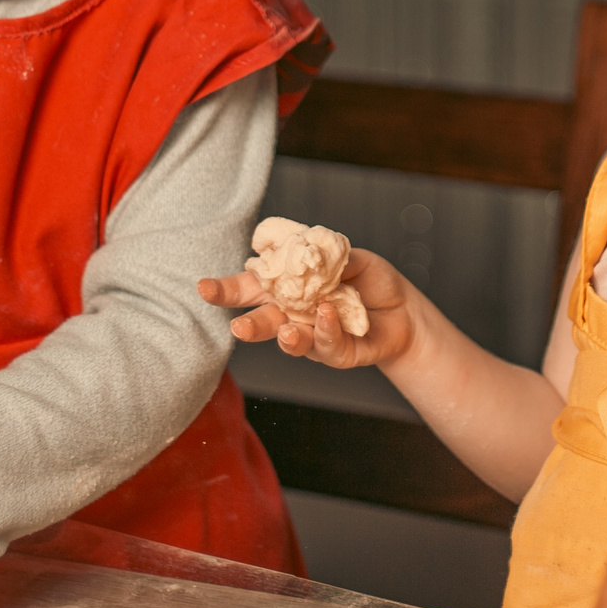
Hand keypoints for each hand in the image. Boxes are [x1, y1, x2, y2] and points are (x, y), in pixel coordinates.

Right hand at [198, 245, 416, 369]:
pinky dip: (326, 329)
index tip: (203, 287)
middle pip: (263, 319)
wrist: (403, 310)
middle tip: (237, 328)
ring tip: (285, 332)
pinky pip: (326, 345)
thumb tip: (307, 254)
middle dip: (247, 325)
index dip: (227, 288)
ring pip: (290, 340)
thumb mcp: (351, 257)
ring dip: (285, 338)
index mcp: (287, 286)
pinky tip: (328, 315)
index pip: (252, 285)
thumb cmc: (369, 279)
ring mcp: (312, 336)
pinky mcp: (335, 354)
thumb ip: (327, 256)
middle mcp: (292, 314)